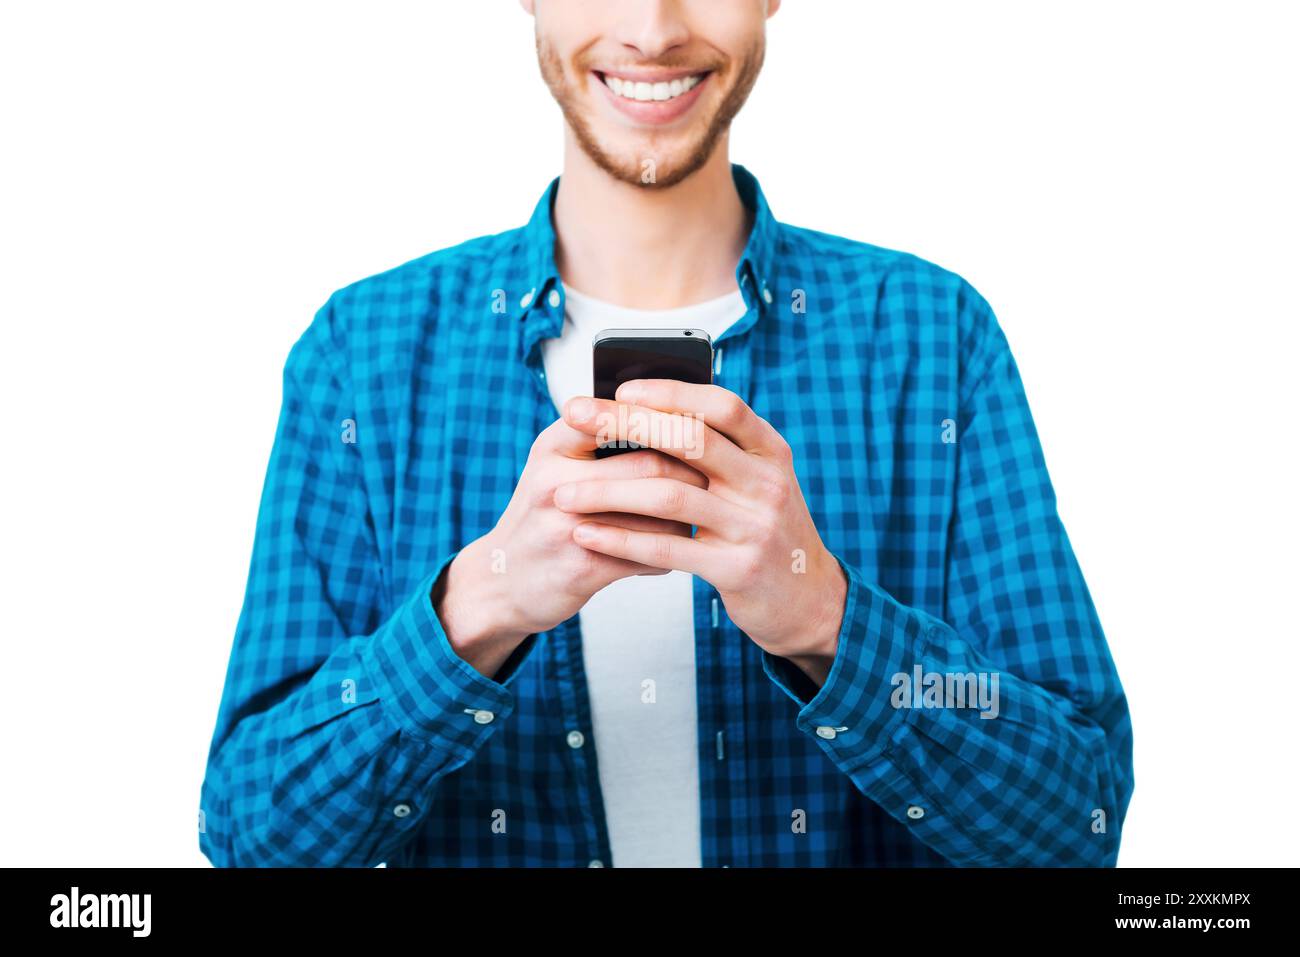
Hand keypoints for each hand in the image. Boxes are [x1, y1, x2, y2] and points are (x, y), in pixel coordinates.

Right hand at [434, 414, 706, 678]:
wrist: (501, 581)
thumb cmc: (542, 515)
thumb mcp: (555, 464)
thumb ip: (600, 438)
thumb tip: (677, 415)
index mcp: (554, 445)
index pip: (623, 415)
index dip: (672, 421)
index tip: (702, 429)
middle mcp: (557, 480)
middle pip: (654, 464)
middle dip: (695, 473)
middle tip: (716, 479)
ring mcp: (569, 526)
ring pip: (660, 514)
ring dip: (688, 518)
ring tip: (696, 517)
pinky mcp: (584, 568)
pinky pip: (650, 555)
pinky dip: (669, 554)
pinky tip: (670, 553)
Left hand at [555, 382, 846, 684]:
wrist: (808, 600)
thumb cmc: (765, 530)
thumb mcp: (758, 481)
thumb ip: (719, 450)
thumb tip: (647, 411)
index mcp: (771, 452)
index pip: (722, 406)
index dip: (672, 393)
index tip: (622, 388)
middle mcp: (766, 483)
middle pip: (690, 440)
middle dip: (625, 424)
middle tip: (574, 415)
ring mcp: (754, 527)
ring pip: (670, 495)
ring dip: (608, 491)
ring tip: (563, 492)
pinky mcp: (737, 569)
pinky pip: (667, 547)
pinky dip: (620, 540)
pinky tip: (587, 535)